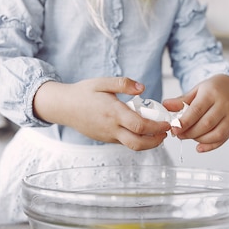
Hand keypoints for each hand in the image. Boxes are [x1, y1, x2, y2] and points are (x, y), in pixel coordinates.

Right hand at [33, 77, 170, 150]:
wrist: (63, 107)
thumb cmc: (82, 93)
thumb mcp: (102, 82)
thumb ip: (123, 84)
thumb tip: (142, 88)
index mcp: (113, 113)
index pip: (139, 126)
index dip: (156, 127)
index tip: (166, 123)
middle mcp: (111, 128)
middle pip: (138, 143)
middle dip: (156, 141)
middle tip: (165, 133)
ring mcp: (108, 136)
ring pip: (132, 146)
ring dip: (148, 143)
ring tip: (157, 133)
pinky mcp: (105, 139)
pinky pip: (124, 142)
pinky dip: (136, 140)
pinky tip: (141, 131)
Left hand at [163, 75, 228, 152]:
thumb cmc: (210, 90)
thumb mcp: (194, 91)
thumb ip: (180, 101)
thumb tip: (166, 106)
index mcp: (211, 94)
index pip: (197, 110)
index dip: (184, 122)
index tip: (174, 129)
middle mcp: (223, 105)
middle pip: (206, 124)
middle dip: (190, 133)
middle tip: (179, 134)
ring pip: (216, 134)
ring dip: (199, 139)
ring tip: (189, 136)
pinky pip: (222, 139)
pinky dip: (209, 146)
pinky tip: (199, 147)